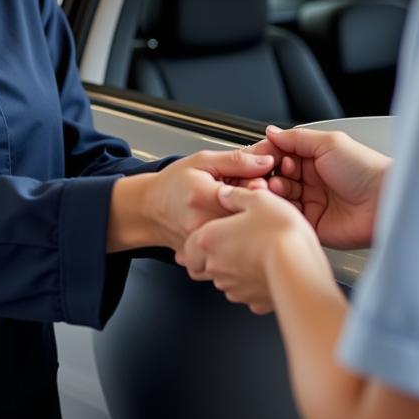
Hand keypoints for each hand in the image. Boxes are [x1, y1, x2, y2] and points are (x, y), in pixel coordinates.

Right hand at [145, 148, 275, 251]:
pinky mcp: (204, 258)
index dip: (262, 187)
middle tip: (251, 195)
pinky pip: (233, 251)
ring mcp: (203, 245)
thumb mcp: (203, 160)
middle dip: (258, 206)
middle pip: (249, 219)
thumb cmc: (174, 183)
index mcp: (203, 196)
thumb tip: (268, 160)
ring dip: (249, 224)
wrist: (150, 209)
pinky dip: (239, 239)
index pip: (249, 194)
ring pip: (244, 237)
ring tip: (238, 211)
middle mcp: (202, 225)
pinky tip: (232, 227)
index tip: (260, 181)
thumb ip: (237, 160)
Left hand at [178, 185, 323, 313]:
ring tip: (258, 253)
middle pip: (205, 266)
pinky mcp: (254, 301)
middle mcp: (217, 267)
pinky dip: (255, 283)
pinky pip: (250, 292)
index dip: (196, 242)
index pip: (189, 248)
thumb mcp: (258, 198)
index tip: (210, 235)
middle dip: (216, 256)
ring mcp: (235, 288)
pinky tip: (270, 269)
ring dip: (236, 270)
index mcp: (210, 240)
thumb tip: (226, 194)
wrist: (300, 267)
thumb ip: (237, 195)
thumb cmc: (278, 230)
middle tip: (236, 242)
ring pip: (227, 281)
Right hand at [263, 125, 389, 249]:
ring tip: (271, 186)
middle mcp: (310, 179)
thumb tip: (271, 132)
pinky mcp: (312, 224)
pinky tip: (277, 202)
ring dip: (270, 190)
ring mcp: (311, 202)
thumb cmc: (365, 169)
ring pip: (277, 196)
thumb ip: (296, 138)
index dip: (267, 155)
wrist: (385, 201)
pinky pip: (287, 216)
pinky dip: (278, 209)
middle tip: (262, 173)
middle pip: (275, 176)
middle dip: (264, 174)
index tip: (257, 156)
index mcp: (314, 157)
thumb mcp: (328, 143)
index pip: (280, 154)